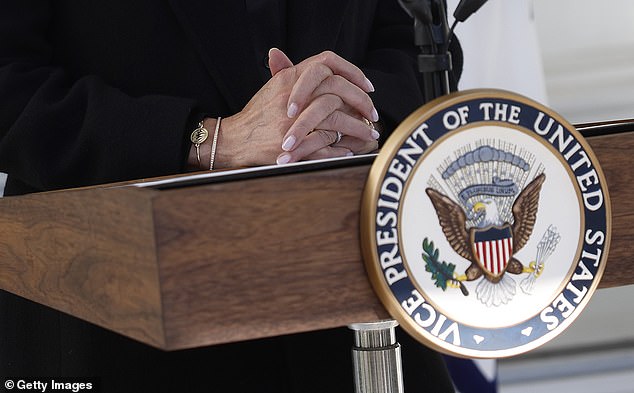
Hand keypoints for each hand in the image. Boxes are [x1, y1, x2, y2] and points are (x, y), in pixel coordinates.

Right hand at [187, 48, 378, 168]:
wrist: (236, 139)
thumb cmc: (257, 114)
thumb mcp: (272, 87)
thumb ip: (289, 71)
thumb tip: (301, 59)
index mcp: (290, 78)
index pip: (327, 63)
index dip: (352, 72)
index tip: (367, 86)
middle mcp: (293, 95)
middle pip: (338, 90)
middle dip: (361, 102)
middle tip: (373, 113)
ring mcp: (294, 121)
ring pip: (337, 118)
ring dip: (357, 127)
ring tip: (368, 133)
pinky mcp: (294, 143)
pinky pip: (326, 144)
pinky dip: (341, 148)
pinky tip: (351, 149)